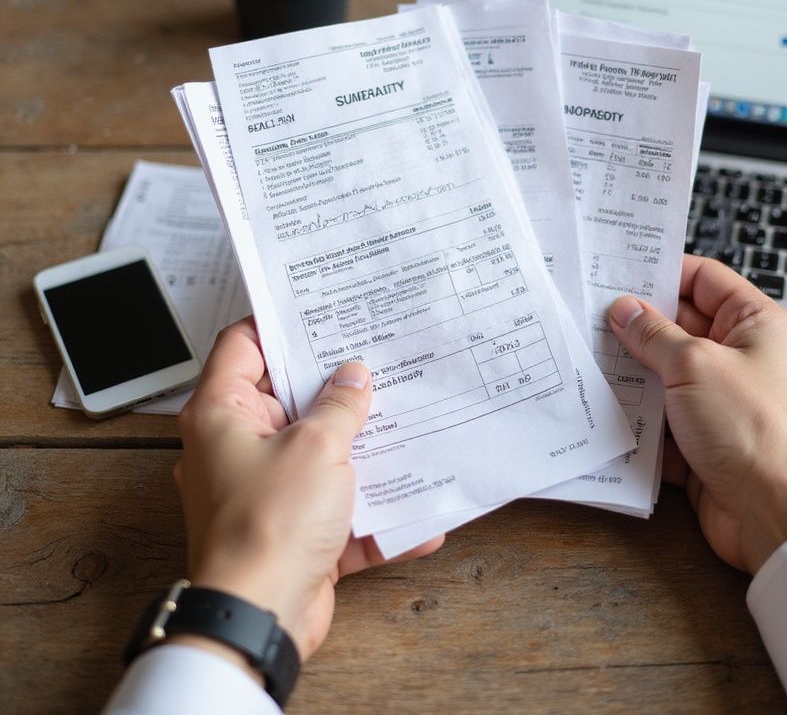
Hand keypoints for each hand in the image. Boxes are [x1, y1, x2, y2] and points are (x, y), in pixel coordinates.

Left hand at [173, 318, 442, 663]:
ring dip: (362, 445)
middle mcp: (237, 448)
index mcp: (224, 414)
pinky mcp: (291, 530)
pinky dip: (375, 509)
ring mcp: (264, 490)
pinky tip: (422, 506)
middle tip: (377, 358)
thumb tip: (354, 377)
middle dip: (337, 385)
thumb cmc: (268, 525)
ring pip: (319, 452)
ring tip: (407, 418)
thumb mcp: (317, 446)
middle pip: (289, 398)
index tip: (321, 309)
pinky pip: (338, 507)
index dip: (279, 323)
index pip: (242, 346)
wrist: (259, 617)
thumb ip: (340, 405)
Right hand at [608, 257, 786, 574]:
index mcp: (755, 325)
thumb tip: (625, 310)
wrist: (781, 517)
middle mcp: (741, 359)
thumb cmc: (758, 432)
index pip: (705, 280)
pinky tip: (599, 409)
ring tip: (585, 358)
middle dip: (636, 325)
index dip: (663, 272)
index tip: (620, 271)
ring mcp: (720, 403)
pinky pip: (661, 421)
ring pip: (665, 376)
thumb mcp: (696, 365)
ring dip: (630, 373)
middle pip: (679, 327)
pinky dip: (635, 418)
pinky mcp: (703, 443)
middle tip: (589, 316)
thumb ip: (654, 335)